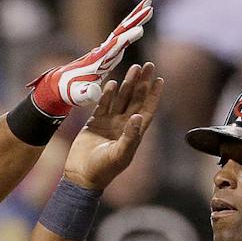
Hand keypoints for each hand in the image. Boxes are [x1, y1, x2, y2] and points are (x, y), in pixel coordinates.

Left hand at [29, 0, 153, 117]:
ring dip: (134, 18)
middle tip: (148, 6)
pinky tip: (138, 23)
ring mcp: (105, 49)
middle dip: (134, 20)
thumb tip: (93, 91)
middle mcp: (103, 50)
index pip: (114, 46)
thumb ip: (86, 93)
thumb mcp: (78, 95)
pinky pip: (121, 36)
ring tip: (148, 6)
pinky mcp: (107, 51)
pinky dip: (130, 28)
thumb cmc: (71, 91)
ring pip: (122, 30)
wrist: (62, 83)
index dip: (126, 38)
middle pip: (120, 31)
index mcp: (99, 60)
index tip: (139, 30)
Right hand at [63, 62, 163, 191]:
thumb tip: (139, 117)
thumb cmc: (103, 169)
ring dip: (127, 84)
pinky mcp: (95, 122)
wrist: (81, 175)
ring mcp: (110, 123)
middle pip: (136, 99)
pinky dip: (107, 93)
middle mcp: (124, 126)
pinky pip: (103, 104)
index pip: (147, 110)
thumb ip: (130, 136)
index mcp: (134, 133)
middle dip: (142, 83)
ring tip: (134, 67)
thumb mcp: (119, 154)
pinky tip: (112, 82)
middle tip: (148, 65)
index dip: (154, 95)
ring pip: (121, 98)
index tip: (160, 79)